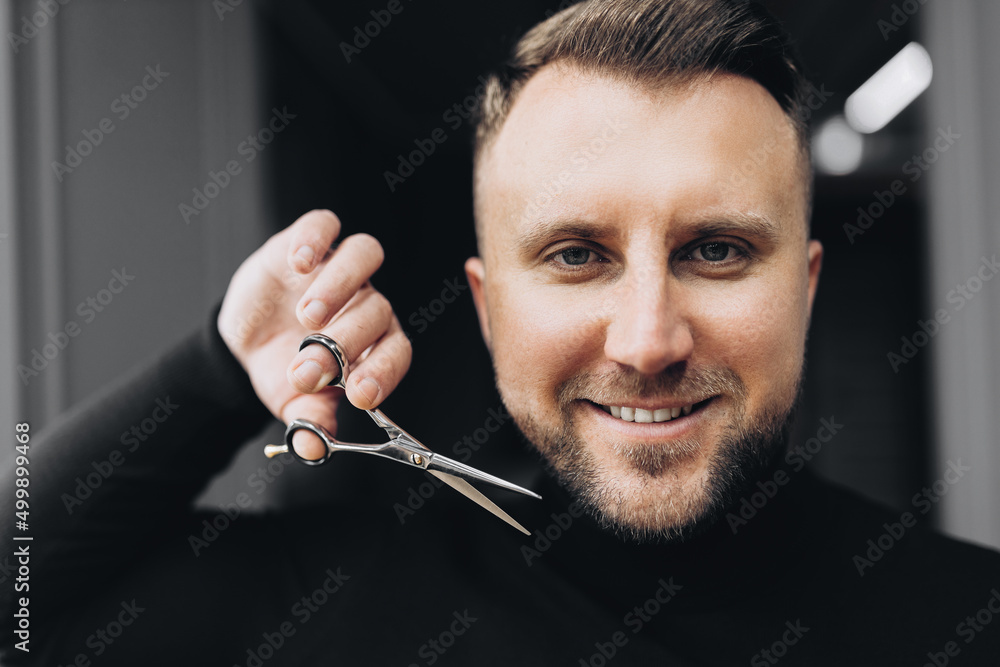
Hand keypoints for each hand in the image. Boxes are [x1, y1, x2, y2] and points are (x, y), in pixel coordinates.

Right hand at [217, 210, 411, 459]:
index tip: (358, 396)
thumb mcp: (295, 404)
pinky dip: (315, 238)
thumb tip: (315, 448)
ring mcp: (338, 270)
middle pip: (377, 310)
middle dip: (344, 343)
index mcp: (374, 345)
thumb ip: (310, 424)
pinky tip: (299, 264)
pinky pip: (324, 225)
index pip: (396, 352)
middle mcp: (365, 302)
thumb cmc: (284, 372)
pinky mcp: (307, 242)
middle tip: (308, 370)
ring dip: (339, 286)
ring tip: (307, 317)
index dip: (383, 373)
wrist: (246, 342)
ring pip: (364, 256)